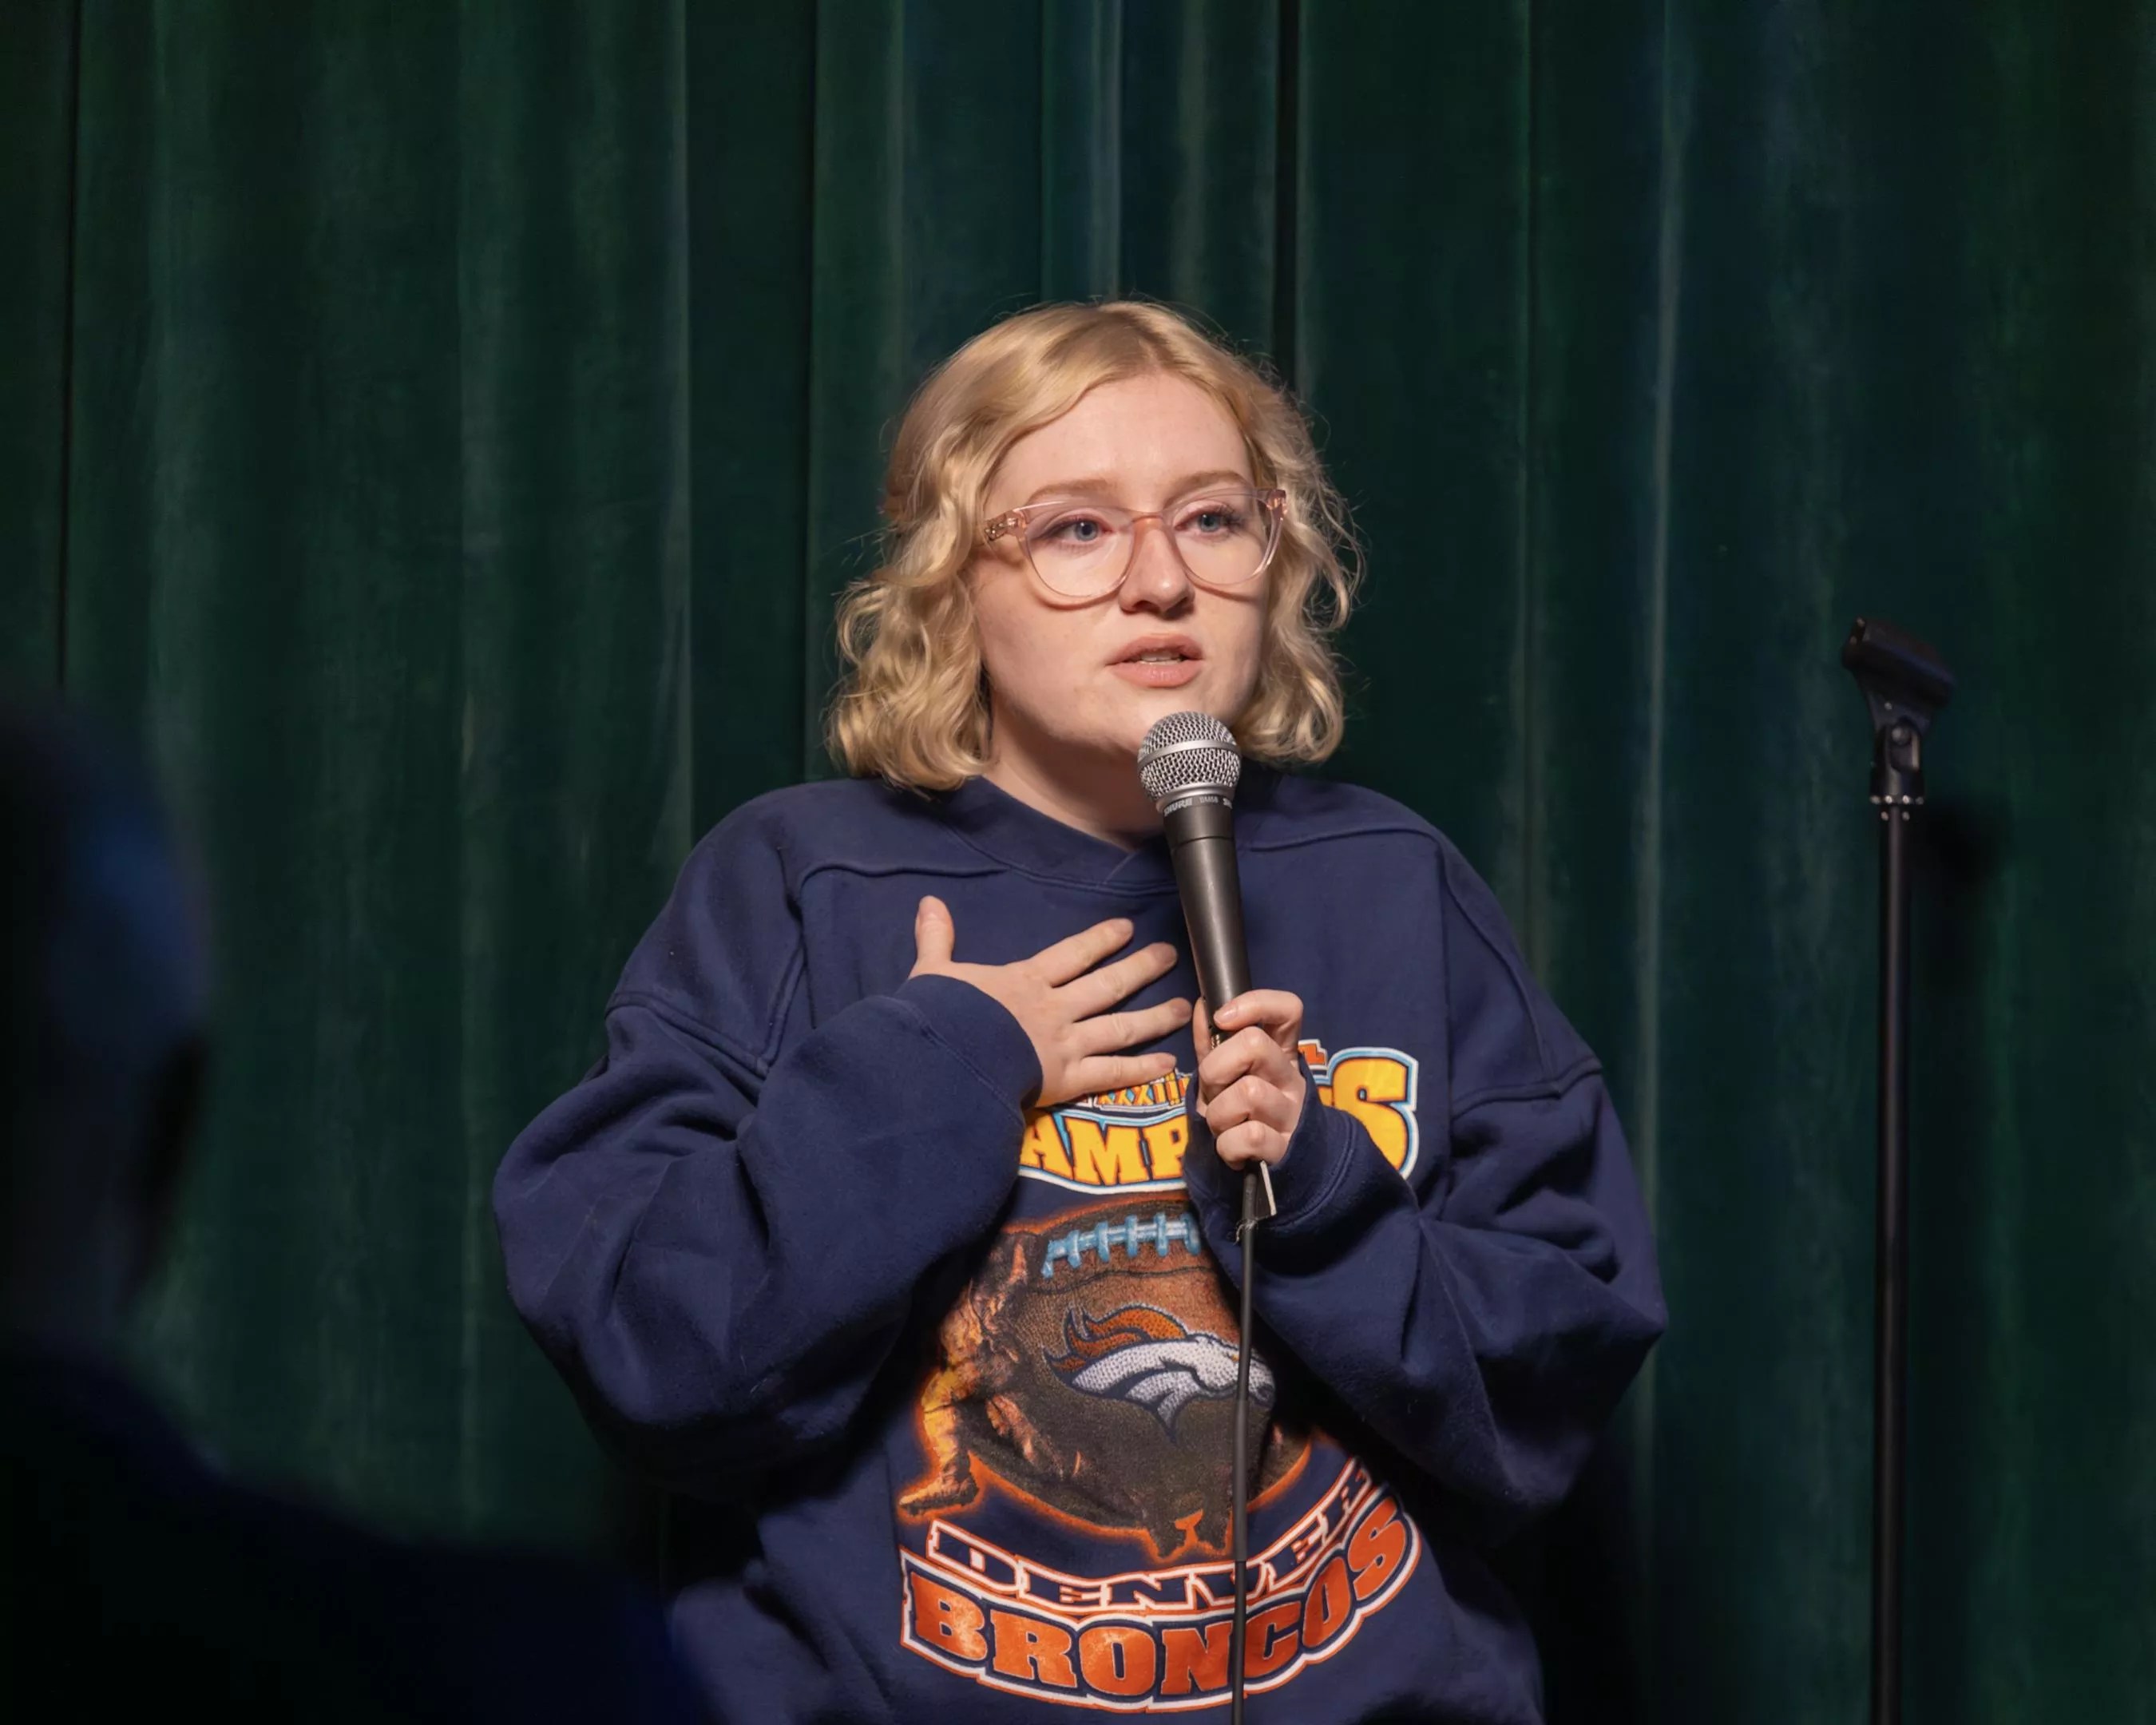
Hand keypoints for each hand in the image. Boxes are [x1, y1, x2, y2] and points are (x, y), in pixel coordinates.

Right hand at [909, 897, 1191, 1107]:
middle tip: (1169, 956)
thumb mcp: (933, 972)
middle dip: (1141, 969)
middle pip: (1107, 986)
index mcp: (1026, 981)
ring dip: (1153, 1017)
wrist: (949, 1060)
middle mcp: (1055, 1009)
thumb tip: (929, 902)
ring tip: (1183, 1007)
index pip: (1072, 955)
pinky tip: (1168, 1065)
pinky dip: (1141, 1070)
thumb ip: (936, 939)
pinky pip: (1112, 1073)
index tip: (1126, 928)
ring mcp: (1066, 1044)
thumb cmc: (940, 1017)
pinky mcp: (1068, 1080)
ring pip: (1120, 1027)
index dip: (1100, 941)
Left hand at [1193, 991, 1307, 1169]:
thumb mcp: (1224, 1076)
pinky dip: (1227, 1147)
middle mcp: (1291, 1079)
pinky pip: (1248, 1137)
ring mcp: (1291, 1113)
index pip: (1288, 1009)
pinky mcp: (1286, 1148)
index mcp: (1280, 1054)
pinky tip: (1232, 1150)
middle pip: (1255, 1045)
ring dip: (1218, 1114)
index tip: (1221, 1018)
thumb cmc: (1241, 1114)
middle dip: (1216, 1067)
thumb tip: (1202, 1005)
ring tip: (1223, 1127)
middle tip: (1213, 1090)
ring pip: (1248, 1092)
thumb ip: (1211, 1043)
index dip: (1255, 1003)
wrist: (1270, 1173)